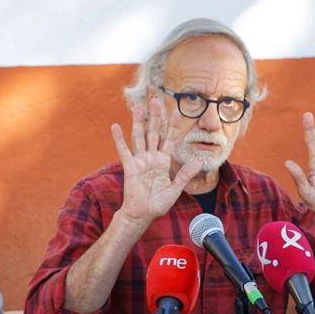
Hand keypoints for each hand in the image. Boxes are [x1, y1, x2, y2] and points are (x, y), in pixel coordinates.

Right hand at [111, 96, 202, 224]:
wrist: (142, 214)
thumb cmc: (158, 204)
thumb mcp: (175, 189)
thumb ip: (185, 175)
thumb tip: (198, 161)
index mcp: (163, 161)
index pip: (170, 139)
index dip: (173, 126)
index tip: (177, 112)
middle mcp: (151, 157)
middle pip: (154, 132)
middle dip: (155, 117)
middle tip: (156, 100)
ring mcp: (140, 161)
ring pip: (139, 137)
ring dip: (138, 122)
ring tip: (138, 107)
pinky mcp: (129, 167)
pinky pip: (124, 151)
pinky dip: (119, 139)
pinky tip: (115, 126)